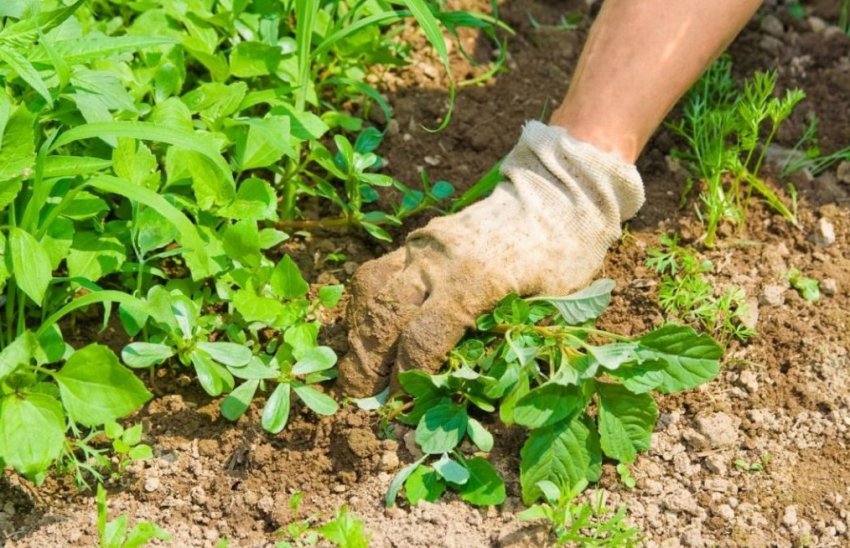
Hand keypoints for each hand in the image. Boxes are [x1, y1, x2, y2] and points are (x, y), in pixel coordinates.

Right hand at [337, 121, 643, 396]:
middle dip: (368, 362)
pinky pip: (379, 272)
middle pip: (385, 315)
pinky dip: (368, 305)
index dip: (408, 377)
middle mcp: (439, 260)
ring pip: (372, 290)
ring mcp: (424, 245)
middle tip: (364, 396)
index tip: (403, 403)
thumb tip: (471, 387)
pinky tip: (371, 329)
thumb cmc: (565, 254)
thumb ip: (511, 341)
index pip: (423, 338)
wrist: (558, 192)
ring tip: (360, 366)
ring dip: (359, 332)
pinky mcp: (419, 238)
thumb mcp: (554, 304)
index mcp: (476, 280)